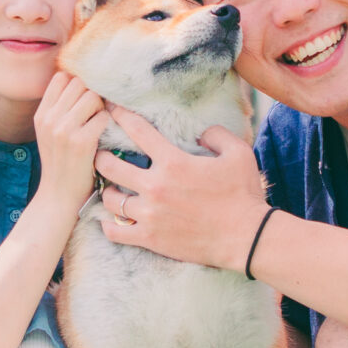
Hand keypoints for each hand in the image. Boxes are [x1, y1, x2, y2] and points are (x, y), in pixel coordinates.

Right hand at [32, 71, 110, 210]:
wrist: (58, 197)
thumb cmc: (61, 163)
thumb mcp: (49, 134)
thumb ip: (59, 110)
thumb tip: (81, 82)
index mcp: (41, 115)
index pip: (61, 78)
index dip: (77, 84)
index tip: (85, 98)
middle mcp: (49, 119)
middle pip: (79, 83)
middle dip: (92, 94)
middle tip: (95, 113)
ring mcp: (64, 130)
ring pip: (92, 96)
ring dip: (101, 108)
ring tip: (98, 124)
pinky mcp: (81, 142)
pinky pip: (103, 117)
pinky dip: (108, 124)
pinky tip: (104, 136)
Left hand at [94, 110, 269, 270]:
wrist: (247, 238)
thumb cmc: (244, 194)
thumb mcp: (239, 153)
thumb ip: (217, 134)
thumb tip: (201, 132)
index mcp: (174, 162)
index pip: (137, 130)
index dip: (120, 115)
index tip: (110, 109)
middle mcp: (155, 186)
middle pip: (110, 165)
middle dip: (101, 155)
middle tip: (100, 153)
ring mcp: (150, 214)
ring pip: (110, 199)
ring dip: (106, 190)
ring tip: (109, 188)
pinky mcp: (150, 239)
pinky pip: (115, 232)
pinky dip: (108, 225)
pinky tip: (109, 220)